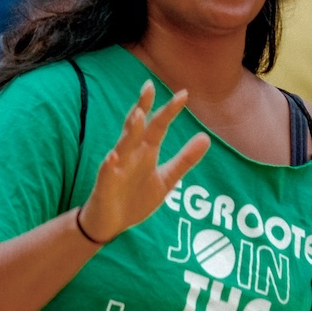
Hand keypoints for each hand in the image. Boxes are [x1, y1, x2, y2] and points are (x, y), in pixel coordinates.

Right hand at [78, 81, 209, 242]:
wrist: (111, 224)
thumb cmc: (135, 199)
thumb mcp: (166, 179)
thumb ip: (184, 159)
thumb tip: (206, 137)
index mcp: (146, 151)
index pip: (158, 125)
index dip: (169, 110)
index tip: (184, 94)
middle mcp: (130, 154)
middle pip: (136, 126)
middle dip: (142, 107)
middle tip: (149, 86)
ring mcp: (116, 168)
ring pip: (122, 145)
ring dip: (129, 131)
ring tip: (137, 115)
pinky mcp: (105, 185)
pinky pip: (107, 173)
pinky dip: (110, 165)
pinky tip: (113, 157)